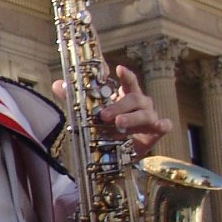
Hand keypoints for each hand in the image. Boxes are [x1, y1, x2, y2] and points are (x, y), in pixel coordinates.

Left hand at [52, 67, 167, 151]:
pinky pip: (164, 126)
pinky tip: (160, 126)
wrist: (122, 153)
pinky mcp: (156, 131)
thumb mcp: (92, 114)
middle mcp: (140, 103)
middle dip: (118, 105)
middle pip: (133, 98)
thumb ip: (76, 100)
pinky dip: (163, 125)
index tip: (117, 69)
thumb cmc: (109, 128)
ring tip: (118, 124)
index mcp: (126, 95)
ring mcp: (150, 116)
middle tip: (103, 115)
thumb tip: (57, 85)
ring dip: (131, 118)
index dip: (124, 75)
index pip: (127, 81)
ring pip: (145, 113)